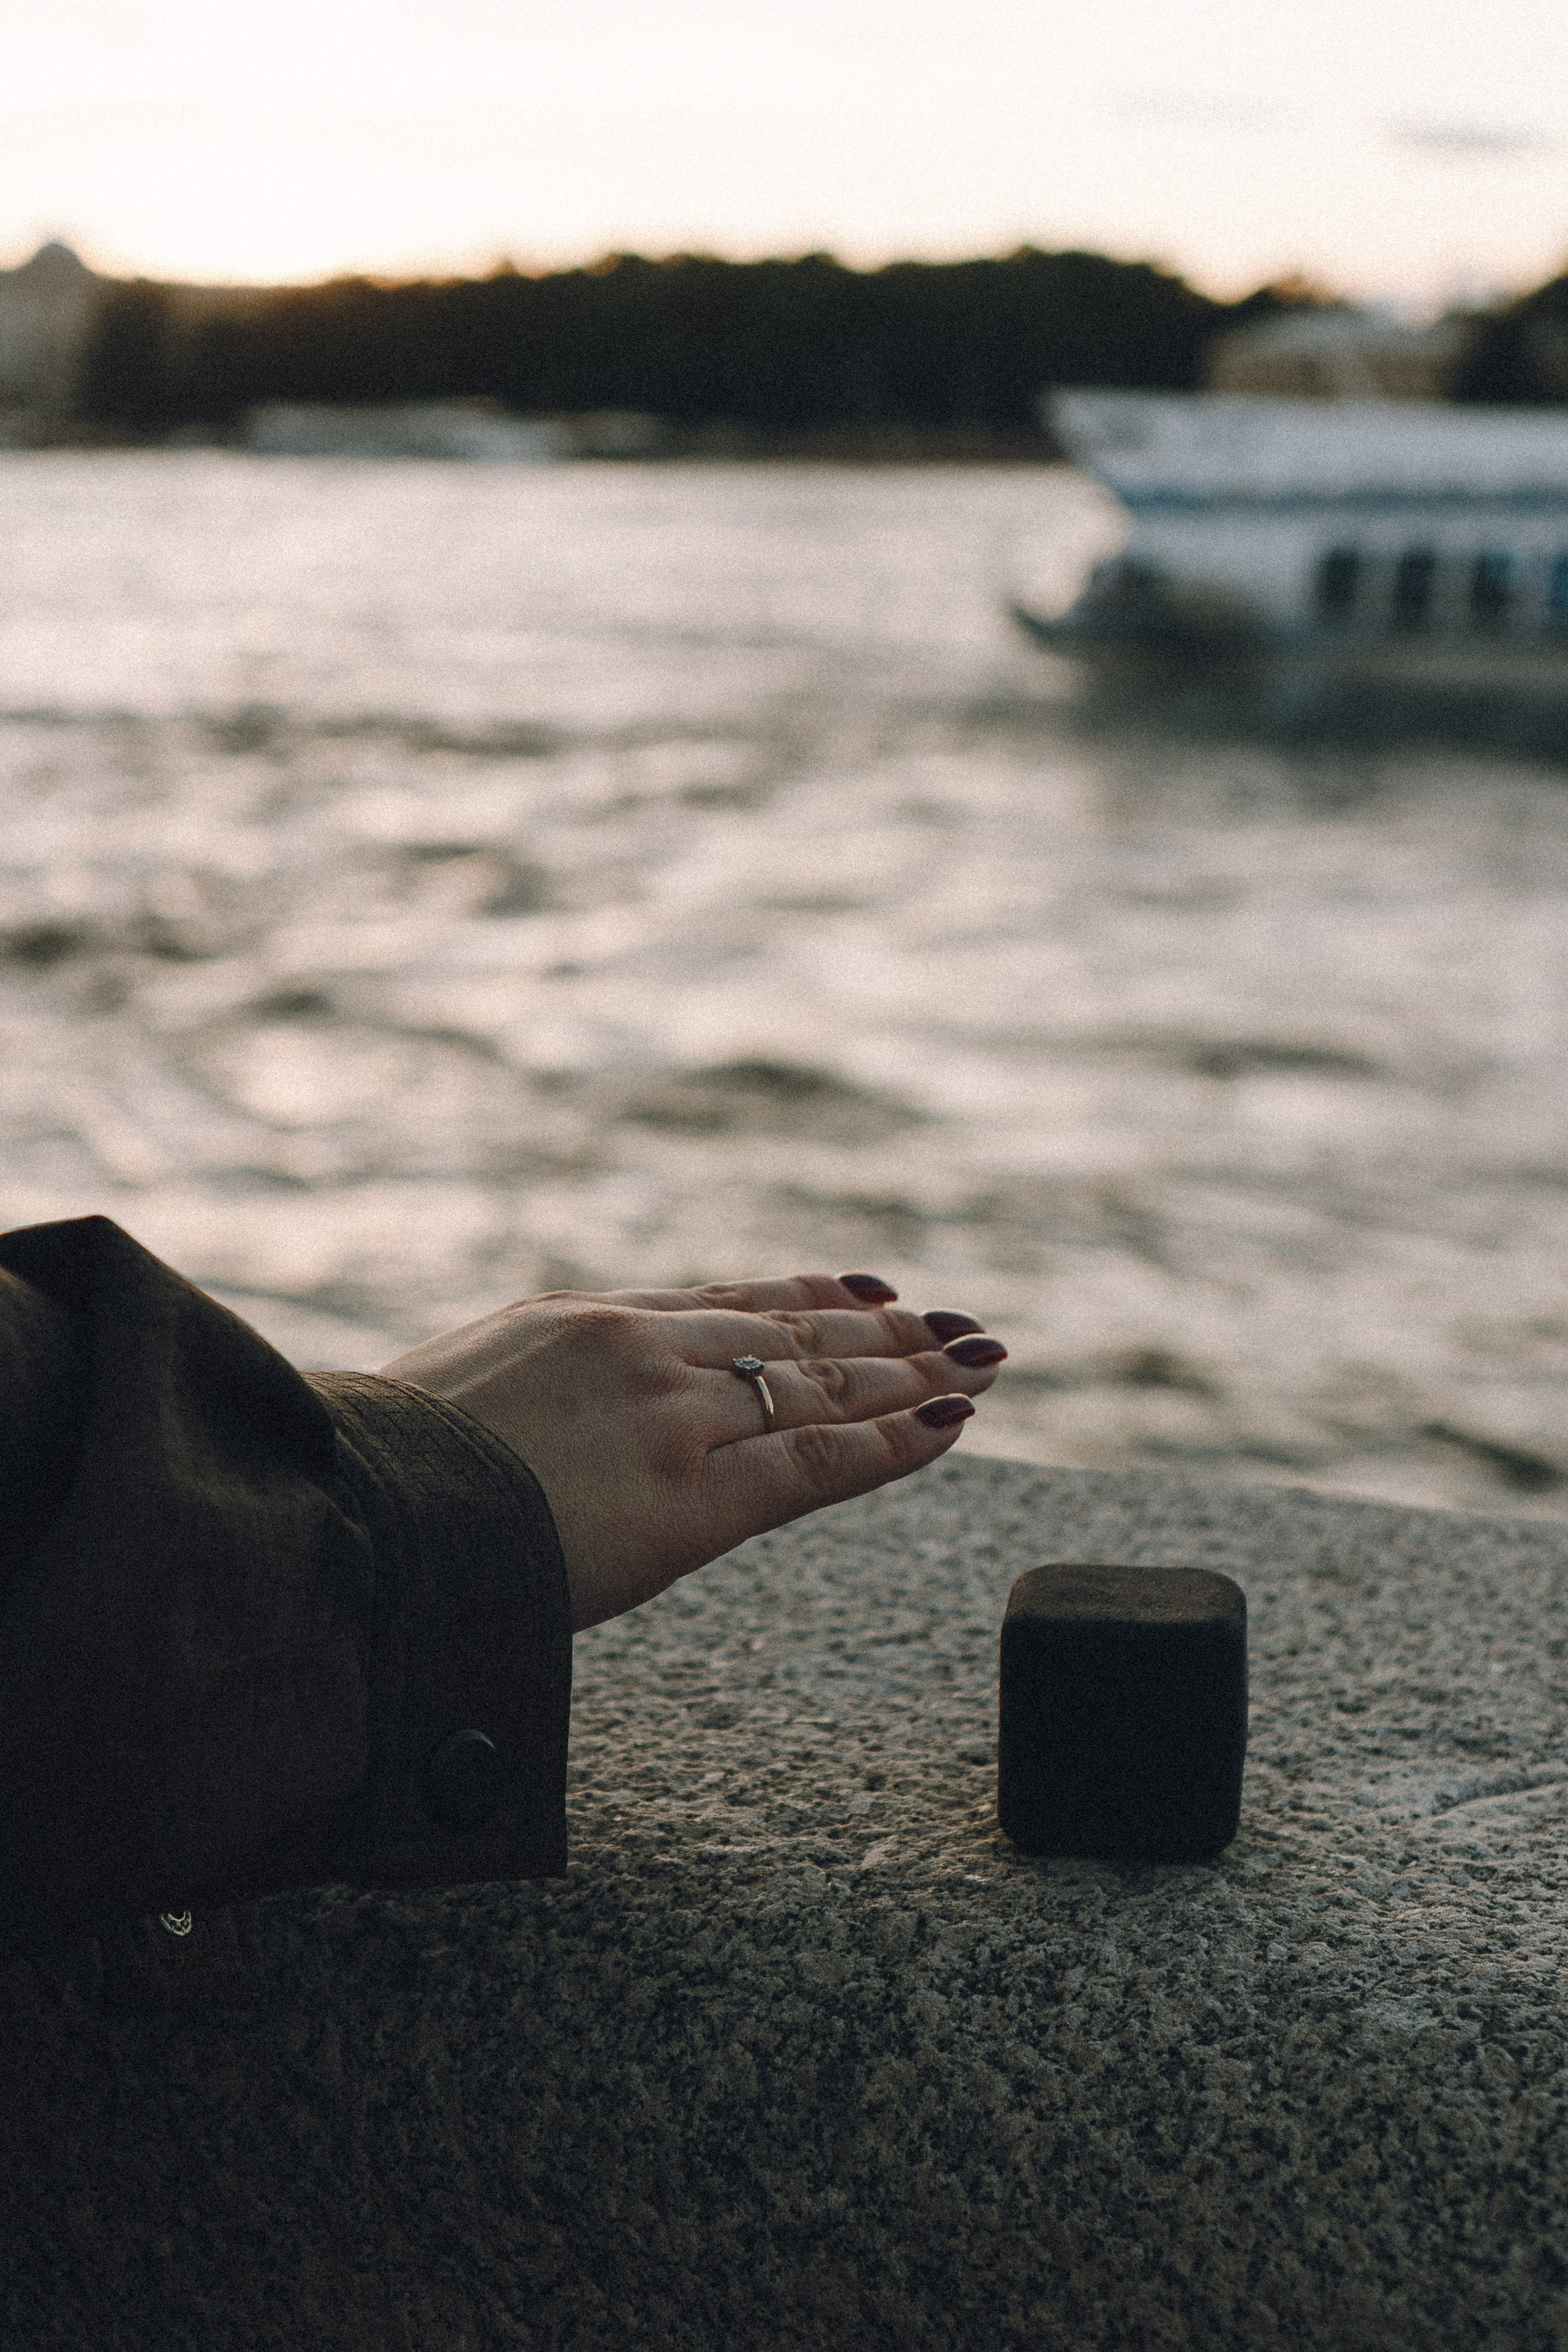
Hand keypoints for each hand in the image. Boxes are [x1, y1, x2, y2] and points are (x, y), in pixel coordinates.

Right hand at [379, 1273, 1005, 1631]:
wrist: (357, 1518)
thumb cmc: (378, 1475)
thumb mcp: (455, 1397)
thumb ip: (525, 1391)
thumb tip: (534, 1417)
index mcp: (580, 1321)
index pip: (724, 1302)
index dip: (806, 1293)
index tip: (866, 1284)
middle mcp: (640, 1350)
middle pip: (791, 1330)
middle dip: (883, 1327)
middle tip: (954, 1322)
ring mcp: (672, 1417)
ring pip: (821, 1383)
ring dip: (910, 1371)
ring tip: (980, 1360)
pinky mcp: (693, 1497)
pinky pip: (819, 1461)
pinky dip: (894, 1440)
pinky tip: (951, 1424)